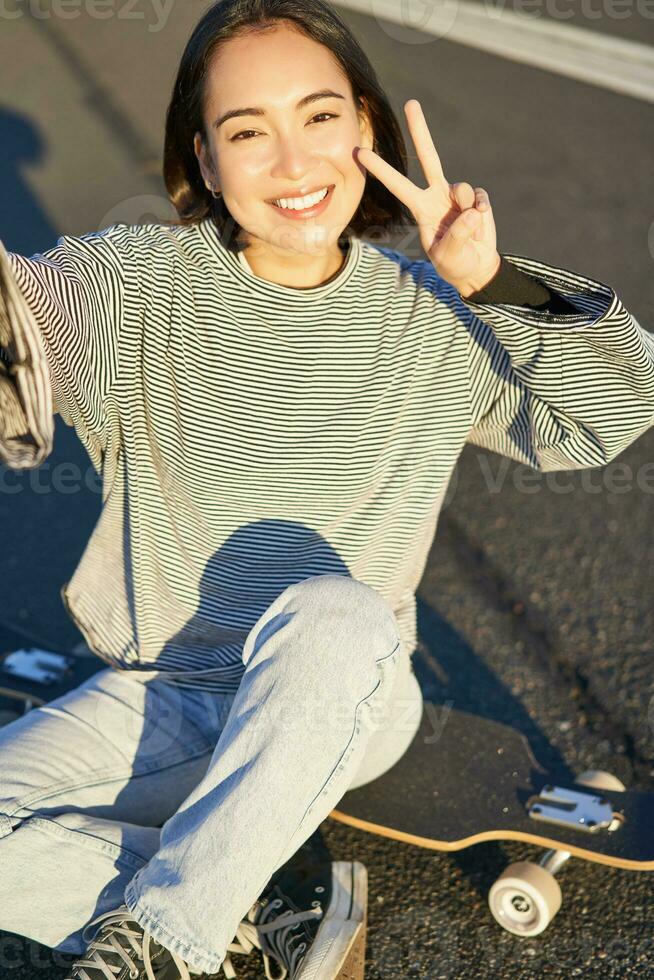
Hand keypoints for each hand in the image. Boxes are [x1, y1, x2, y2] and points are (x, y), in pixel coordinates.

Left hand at [355, 99, 500, 296]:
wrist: (476, 267)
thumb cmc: (454, 263)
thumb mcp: (449, 256)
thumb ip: (457, 235)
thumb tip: (471, 210)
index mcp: (421, 209)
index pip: (398, 185)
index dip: (380, 169)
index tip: (360, 152)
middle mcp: (437, 196)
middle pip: (429, 157)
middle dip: (420, 130)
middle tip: (411, 103)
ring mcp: (457, 195)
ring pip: (462, 188)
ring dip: (466, 208)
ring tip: (468, 228)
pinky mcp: (477, 198)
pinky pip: (480, 198)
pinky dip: (482, 212)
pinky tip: (481, 224)